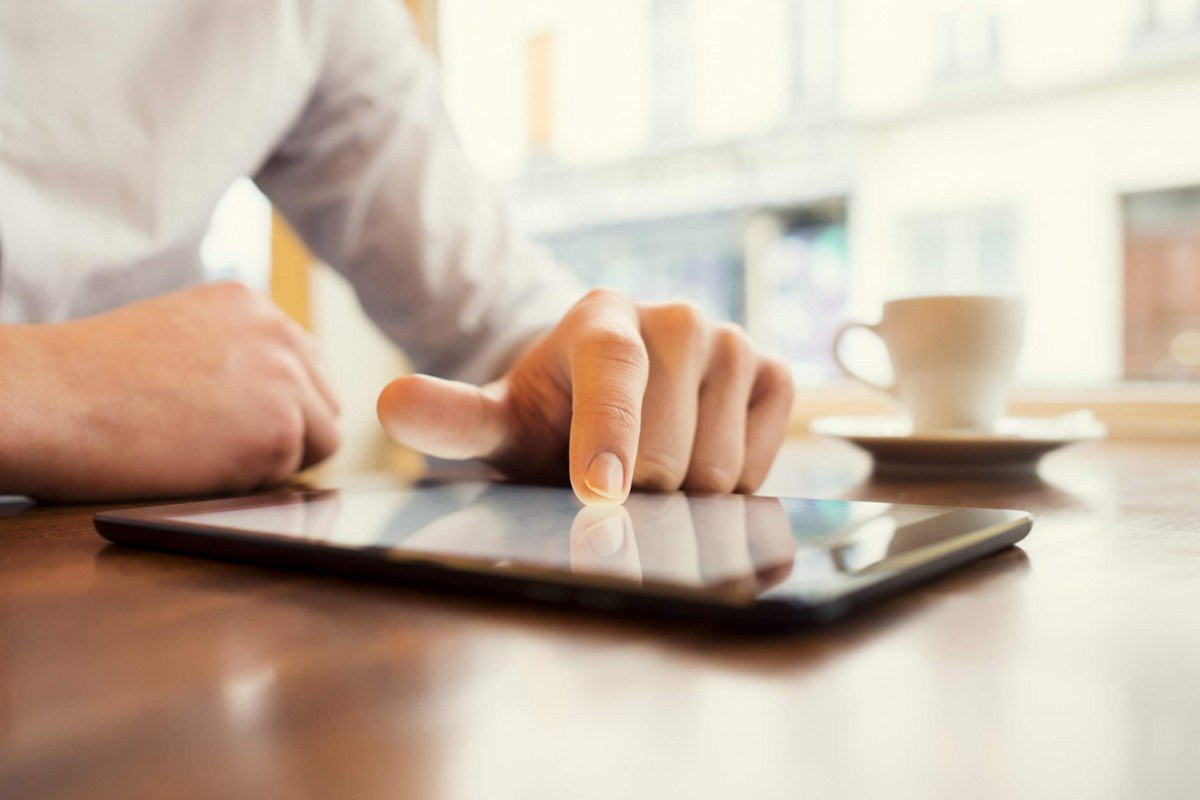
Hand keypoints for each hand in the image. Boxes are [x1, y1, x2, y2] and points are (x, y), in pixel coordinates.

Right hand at [0, 281, 339, 499]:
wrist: (49, 399)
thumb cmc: (91, 378)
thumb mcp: (179, 336)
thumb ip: (238, 354)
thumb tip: (286, 397)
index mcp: (252, 306)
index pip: (307, 363)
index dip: (282, 402)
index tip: (246, 421)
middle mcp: (279, 334)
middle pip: (323, 403)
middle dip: (288, 432)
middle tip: (224, 447)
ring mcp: (284, 381)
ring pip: (320, 441)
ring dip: (275, 458)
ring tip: (207, 454)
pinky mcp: (278, 432)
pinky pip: (289, 474)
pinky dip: (252, 482)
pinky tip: (199, 466)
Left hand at [377, 288, 793, 503]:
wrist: (612, 393)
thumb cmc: (553, 413)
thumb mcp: (500, 419)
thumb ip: (451, 416)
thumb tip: (389, 403)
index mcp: (601, 317)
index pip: (614, 373)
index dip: (609, 438)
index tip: (598, 494)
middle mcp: (675, 318)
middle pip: (670, 451)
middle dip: (638, 494)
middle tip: (610, 484)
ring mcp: (731, 342)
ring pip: (719, 468)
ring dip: (682, 496)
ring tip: (650, 467)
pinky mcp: (773, 373)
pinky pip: (760, 463)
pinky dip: (728, 483)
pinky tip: (694, 456)